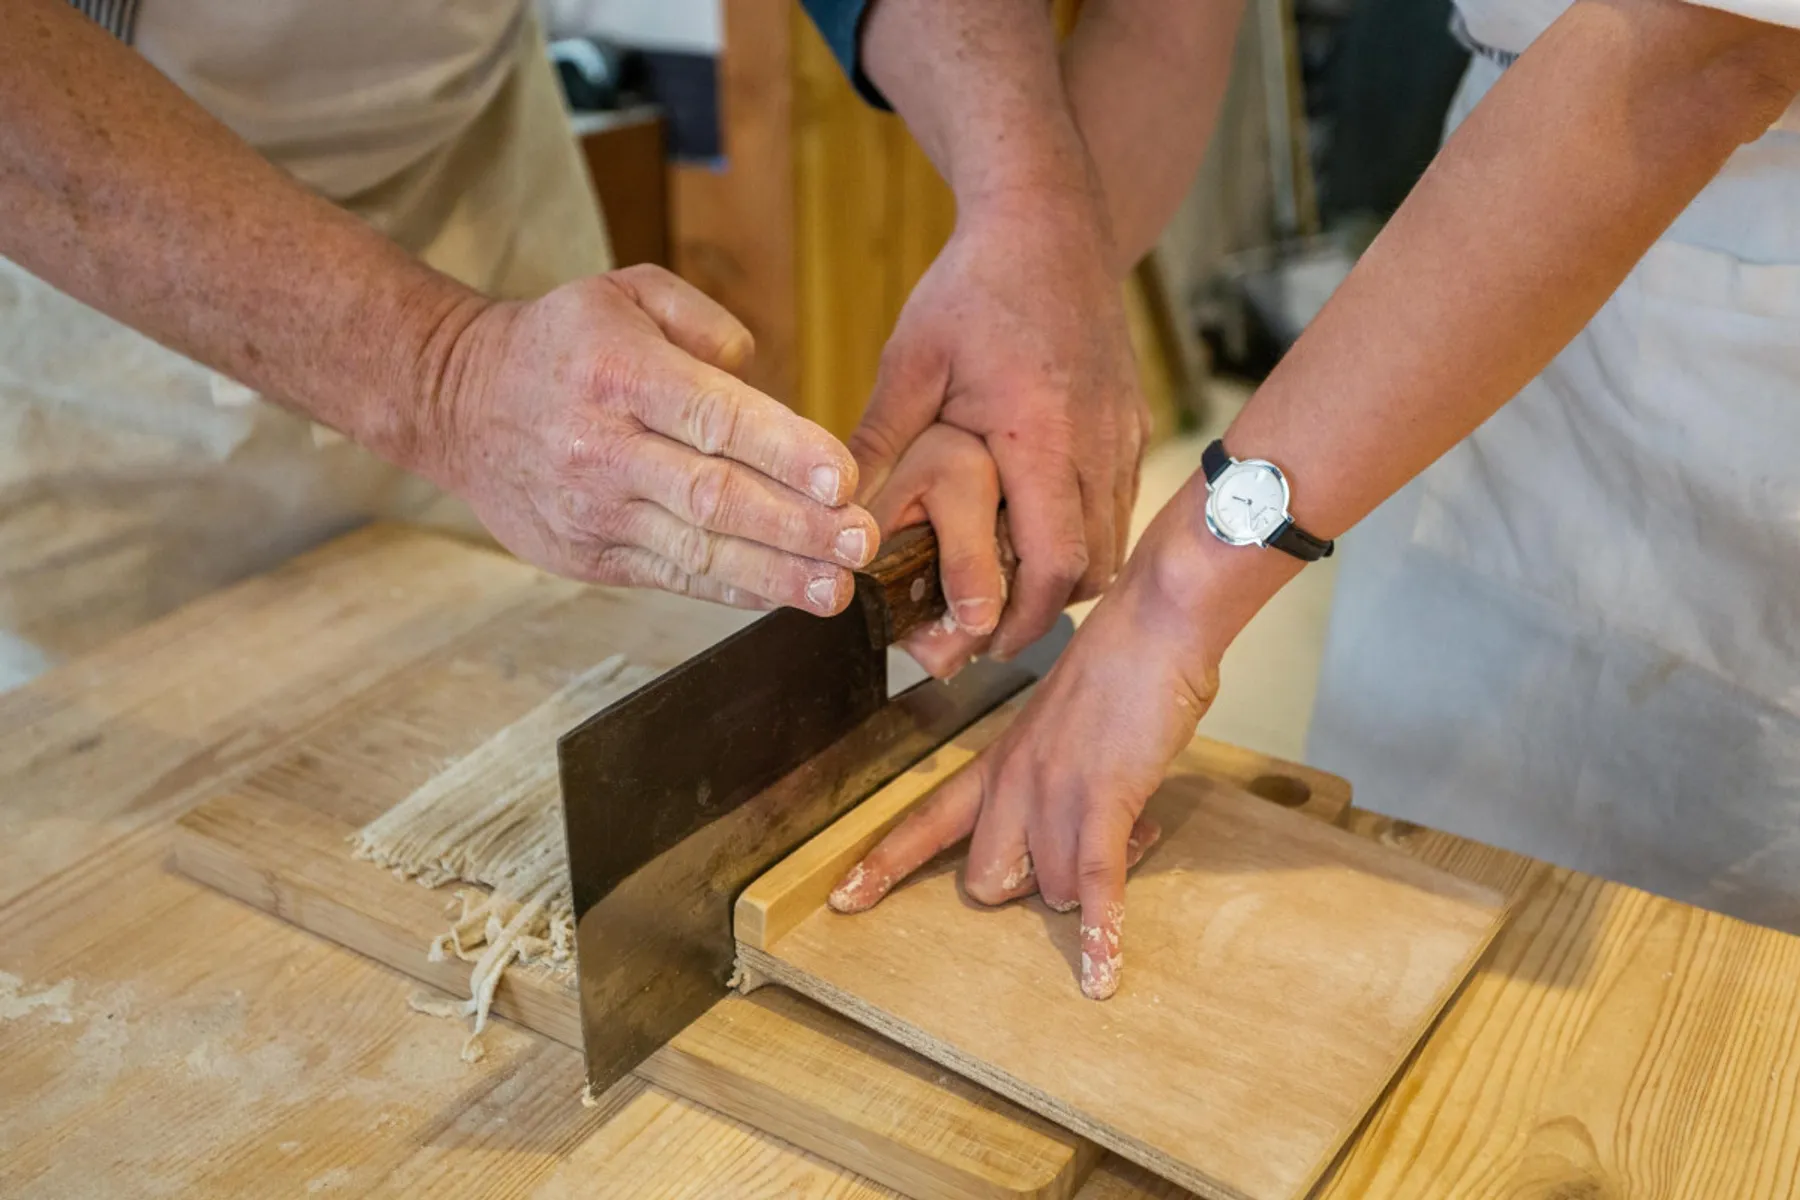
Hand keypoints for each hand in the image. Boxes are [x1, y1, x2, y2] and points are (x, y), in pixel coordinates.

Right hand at [428, 265, 877, 612]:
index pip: (713, 417)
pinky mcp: (589, 556)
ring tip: (838, 587)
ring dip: (776, 574)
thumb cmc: (563, 344)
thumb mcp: (626, 292)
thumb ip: (704, 322)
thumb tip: (757, 376)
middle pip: (714, 496)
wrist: (457, 402)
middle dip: (797, 526)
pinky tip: (784, 593)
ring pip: (697, 550)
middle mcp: (602, 447)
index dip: (784, 452)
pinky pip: (673, 575)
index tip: (844, 479)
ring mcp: (592, 510)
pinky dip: (732, 588)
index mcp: (617, 372)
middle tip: (862, 543)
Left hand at [828, 500, 1252, 999]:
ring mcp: (1052, 793)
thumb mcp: (1063, 729)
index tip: (845, 901)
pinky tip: (1101, 976)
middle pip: (987, 882)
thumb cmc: (1120, 669)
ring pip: (1050, 889)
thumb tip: (1084, 835)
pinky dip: (1100, 934)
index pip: (926, 821)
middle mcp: (1011, 782)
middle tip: (1084, 852)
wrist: (1154, 624)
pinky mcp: (1102, 802)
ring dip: (1095, 884)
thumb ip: (1056, 782)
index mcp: (997, 761)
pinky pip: (1093, 886)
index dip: (885, 865)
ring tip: (1139, 829)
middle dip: (1034, 888)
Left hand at [850, 194, 1149, 657]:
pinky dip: (1087, 533)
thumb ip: (877, 439)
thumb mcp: (911, 359)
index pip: (1053, 561)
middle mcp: (1095, 441)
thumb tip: (833, 509)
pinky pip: (1120, 503)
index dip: (1023, 619)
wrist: (1049, 219)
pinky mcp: (1132, 421)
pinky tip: (1040, 532)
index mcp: (1039, 434)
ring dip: (1068, 574)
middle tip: (991, 630)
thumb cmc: (976, 285)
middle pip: (1093, 566)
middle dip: (1046, 610)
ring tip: (1012, 587)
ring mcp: (1122, 432)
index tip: (984, 642)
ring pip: (1114, 540)